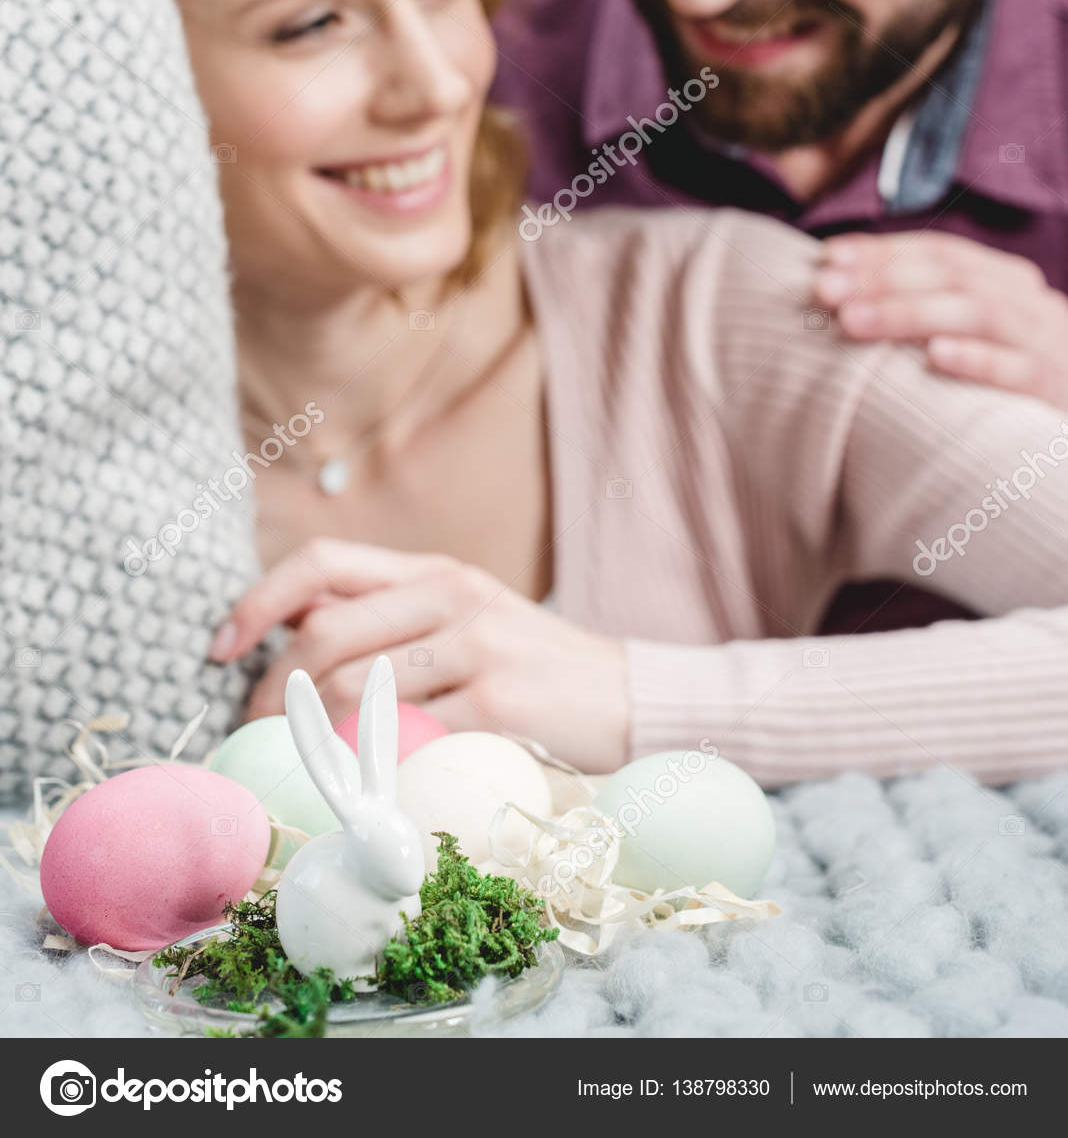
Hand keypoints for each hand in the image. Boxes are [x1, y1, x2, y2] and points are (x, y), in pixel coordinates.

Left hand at [209, 538, 628, 773]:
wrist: (631, 696)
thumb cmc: (533, 667)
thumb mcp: (466, 617)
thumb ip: (392, 617)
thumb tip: (291, 633)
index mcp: (435, 571)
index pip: (323, 563)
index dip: (259, 600)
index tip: (221, 647)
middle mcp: (451, 595)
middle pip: (324, 633)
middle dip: (269, 691)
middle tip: (252, 733)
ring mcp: (476, 647)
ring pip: (354, 689)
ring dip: (309, 737)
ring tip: (298, 766)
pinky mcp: (498, 703)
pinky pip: (407, 737)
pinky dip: (370, 766)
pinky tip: (361, 786)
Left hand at [813, 231, 1067, 409]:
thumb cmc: (1019, 371)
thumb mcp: (986, 329)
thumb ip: (936, 306)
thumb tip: (849, 292)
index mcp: (1006, 280)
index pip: (941, 252)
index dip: (883, 250)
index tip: (827, 256)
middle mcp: (1025, 302)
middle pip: (951, 277)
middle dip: (882, 278)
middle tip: (824, 289)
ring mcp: (1043, 342)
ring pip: (977, 314)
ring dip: (909, 313)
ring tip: (852, 320)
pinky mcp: (1054, 387)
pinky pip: (1018, 370)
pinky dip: (977, 359)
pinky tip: (934, 357)